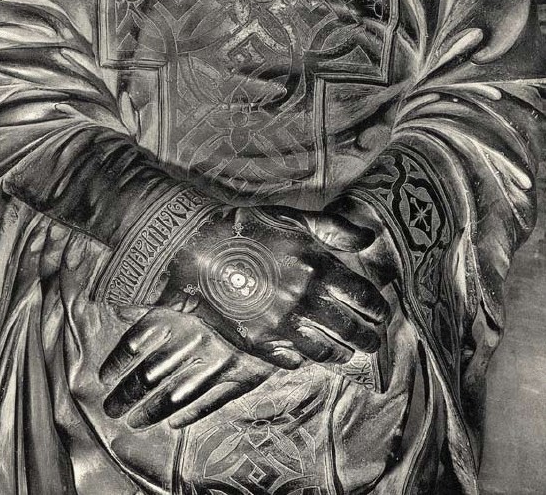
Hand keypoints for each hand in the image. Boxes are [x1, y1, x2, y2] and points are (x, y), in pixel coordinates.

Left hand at [100, 307, 274, 428]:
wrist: (276, 301)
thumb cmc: (222, 296)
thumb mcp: (186, 292)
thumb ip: (152, 305)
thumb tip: (118, 309)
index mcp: (180, 314)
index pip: (137, 340)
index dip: (117, 361)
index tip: (104, 377)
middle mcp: (195, 339)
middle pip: (150, 374)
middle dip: (127, 394)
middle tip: (111, 408)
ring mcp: (218, 361)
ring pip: (175, 395)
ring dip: (151, 411)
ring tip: (134, 421)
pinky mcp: (241, 377)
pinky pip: (209, 402)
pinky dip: (188, 415)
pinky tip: (172, 423)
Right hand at [156, 204, 390, 368]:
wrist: (199, 249)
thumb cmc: (249, 229)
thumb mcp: (294, 219)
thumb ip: (334, 229)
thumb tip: (369, 237)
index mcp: (317, 268)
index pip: (364, 299)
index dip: (378, 310)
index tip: (381, 314)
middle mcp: (304, 300)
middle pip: (352, 331)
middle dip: (368, 339)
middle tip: (372, 341)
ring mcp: (282, 325)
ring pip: (326, 352)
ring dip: (340, 353)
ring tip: (343, 350)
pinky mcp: (260, 342)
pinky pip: (293, 360)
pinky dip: (303, 357)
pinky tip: (305, 350)